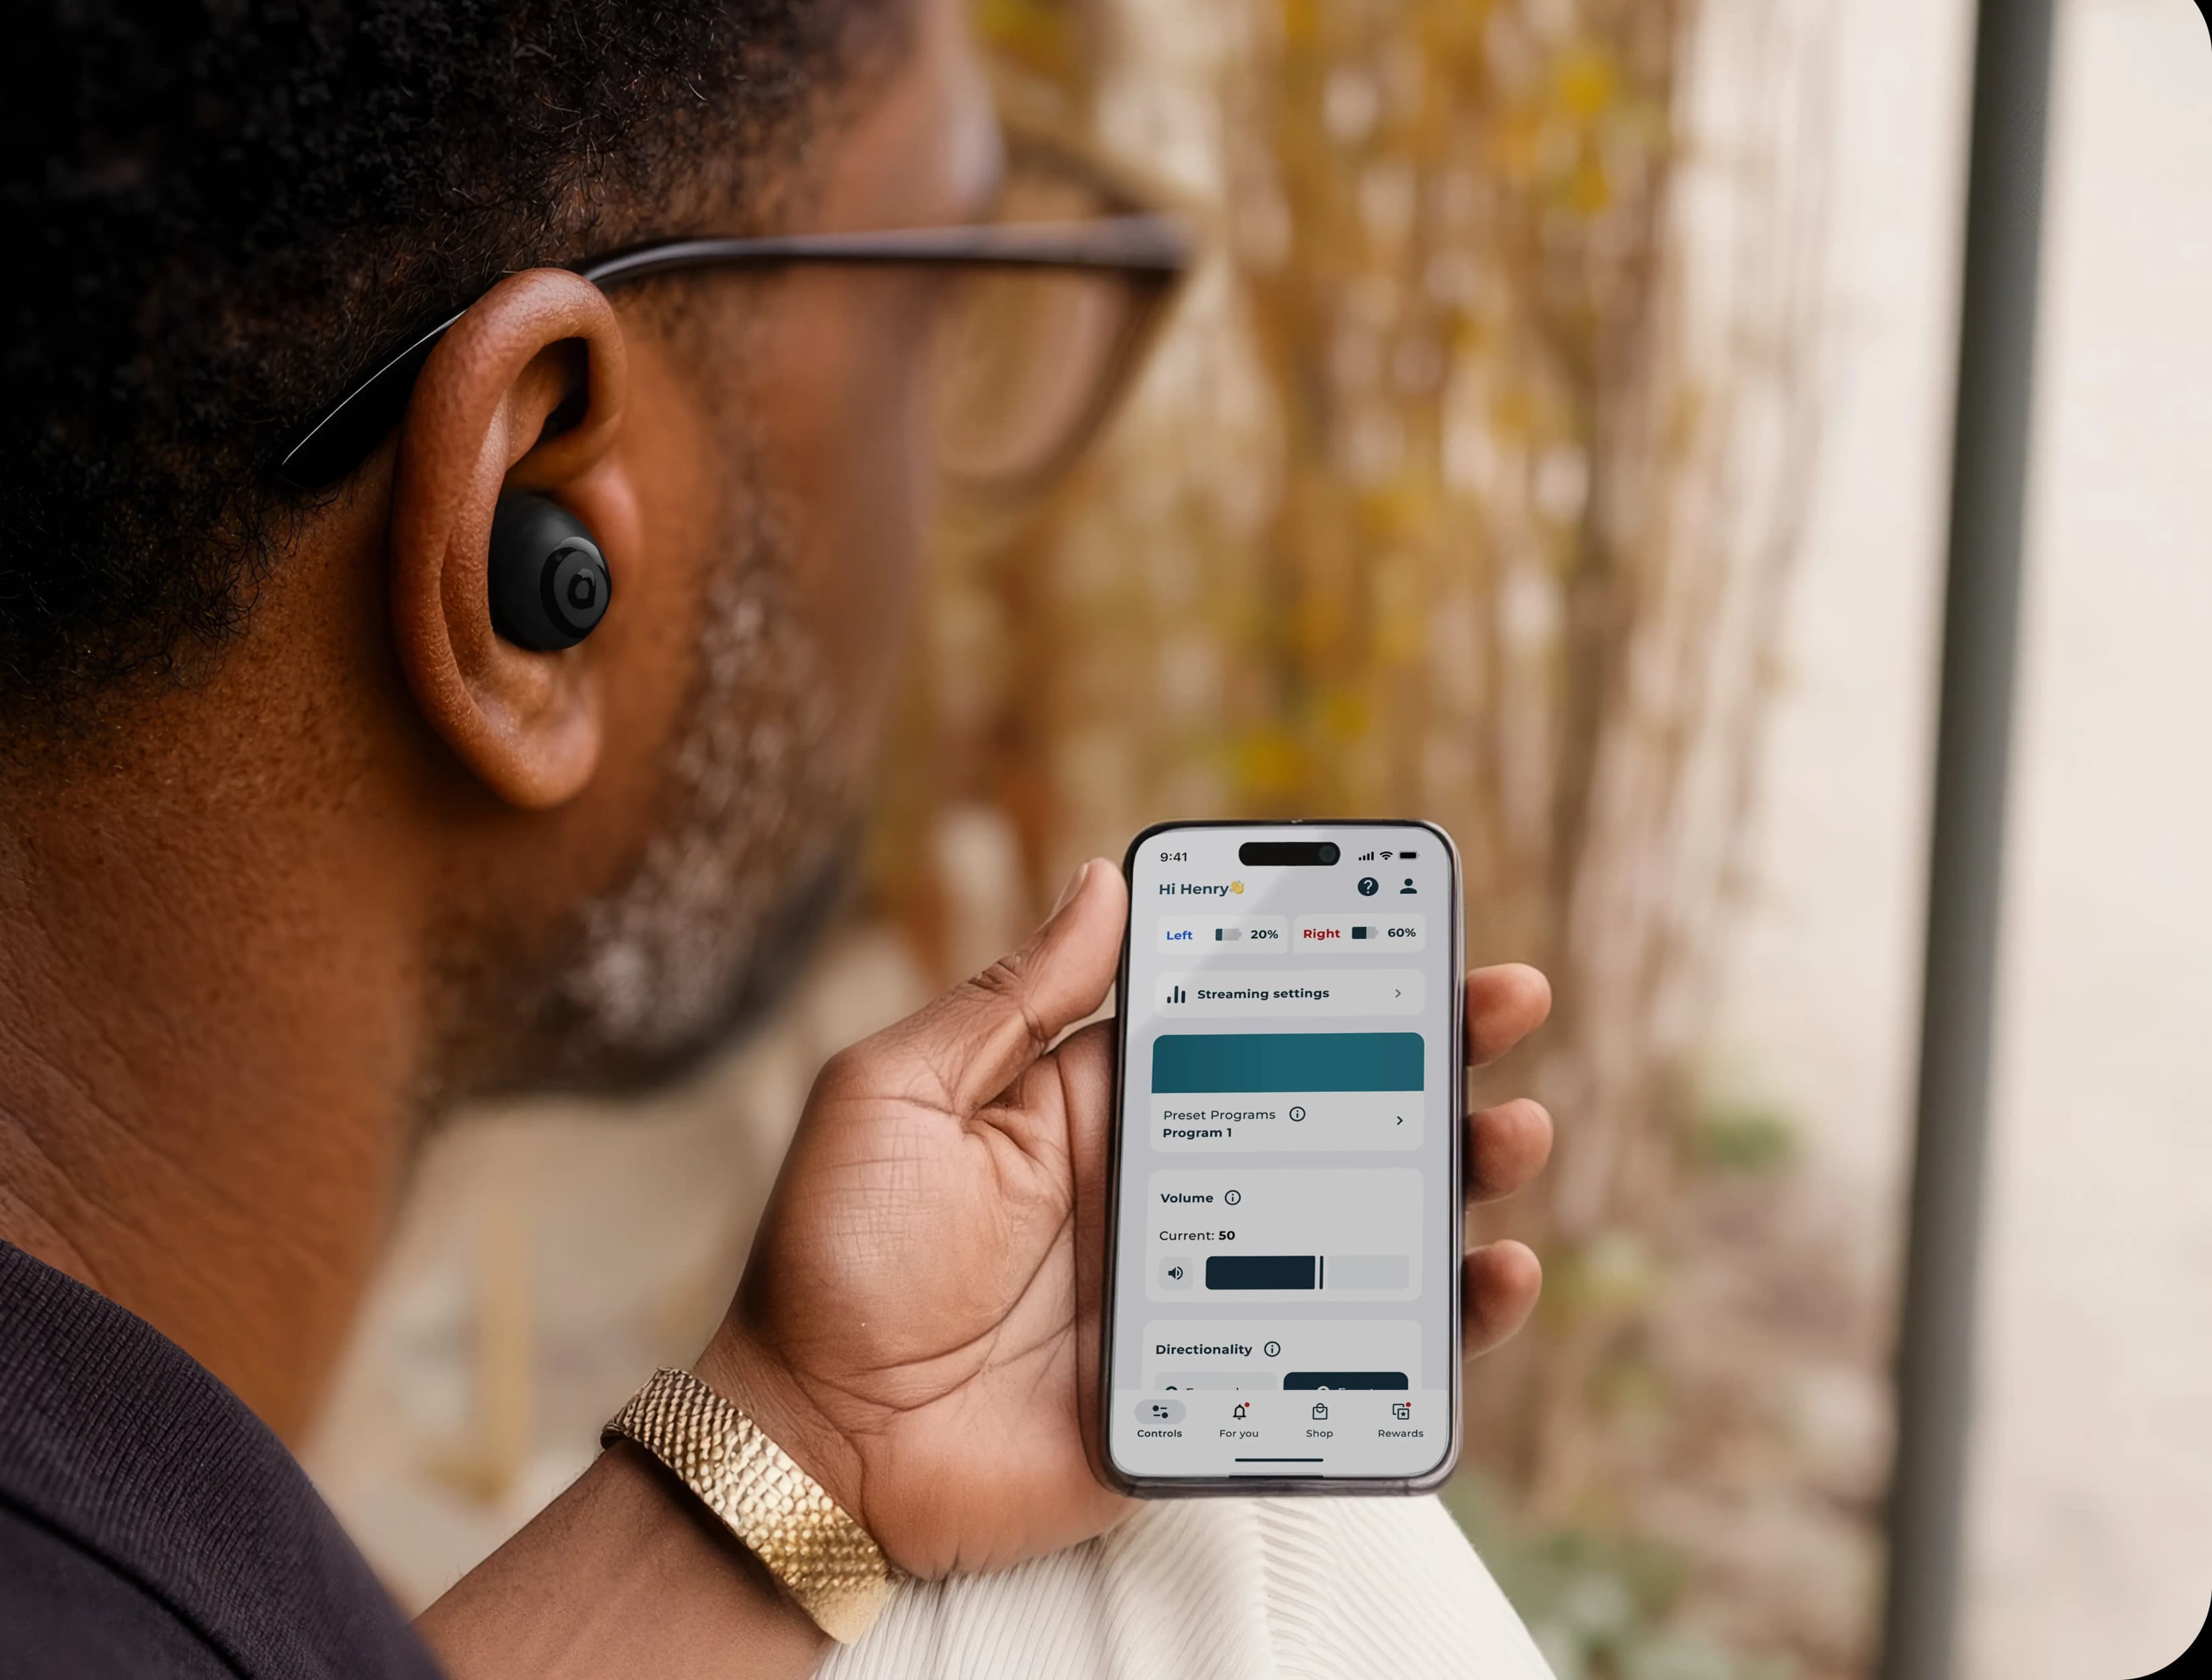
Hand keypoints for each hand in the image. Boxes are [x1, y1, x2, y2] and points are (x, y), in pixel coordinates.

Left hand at [695, 858, 1554, 1577]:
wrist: (816, 1443)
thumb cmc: (834, 1263)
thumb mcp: (896, 1099)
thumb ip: (1010, 1002)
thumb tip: (1101, 883)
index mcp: (1101, 1106)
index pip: (1242, 1020)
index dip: (1330, 969)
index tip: (1409, 919)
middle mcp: (1172, 1188)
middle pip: (1334, 1108)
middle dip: (1431, 1054)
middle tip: (1505, 1007)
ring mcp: (1208, 1288)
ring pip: (1366, 1223)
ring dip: (1456, 1175)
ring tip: (1509, 1134)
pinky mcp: (1225, 1384)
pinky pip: (1353, 1353)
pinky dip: (1437, 1326)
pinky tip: (1487, 1278)